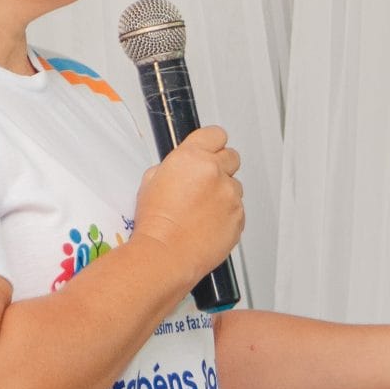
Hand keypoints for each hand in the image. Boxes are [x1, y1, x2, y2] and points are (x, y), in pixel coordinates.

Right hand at [130, 126, 243, 286]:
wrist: (165, 254)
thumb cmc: (156, 223)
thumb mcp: (151, 181)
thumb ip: (174, 166)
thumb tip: (183, 166)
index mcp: (193, 157)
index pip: (216, 134)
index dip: (212, 142)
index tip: (210, 148)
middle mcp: (216, 173)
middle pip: (231, 156)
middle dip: (220, 166)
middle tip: (204, 181)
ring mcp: (230, 196)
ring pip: (234, 186)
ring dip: (222, 193)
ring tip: (200, 210)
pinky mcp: (238, 218)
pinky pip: (237, 210)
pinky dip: (226, 214)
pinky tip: (207, 223)